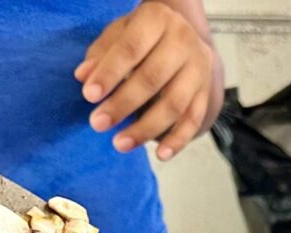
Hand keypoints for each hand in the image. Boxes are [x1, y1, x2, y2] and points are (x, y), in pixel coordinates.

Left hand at [76, 0, 224, 160]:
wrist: (180, 34)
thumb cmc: (142, 36)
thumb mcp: (118, 33)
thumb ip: (101, 54)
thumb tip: (84, 78)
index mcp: (158, 19)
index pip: (131, 48)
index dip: (109, 73)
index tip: (88, 95)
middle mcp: (184, 41)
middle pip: (153, 78)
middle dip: (123, 104)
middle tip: (98, 124)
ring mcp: (199, 68)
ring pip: (174, 103)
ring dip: (146, 128)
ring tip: (120, 144)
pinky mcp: (207, 91)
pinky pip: (194, 119)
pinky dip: (178, 140)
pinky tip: (160, 155)